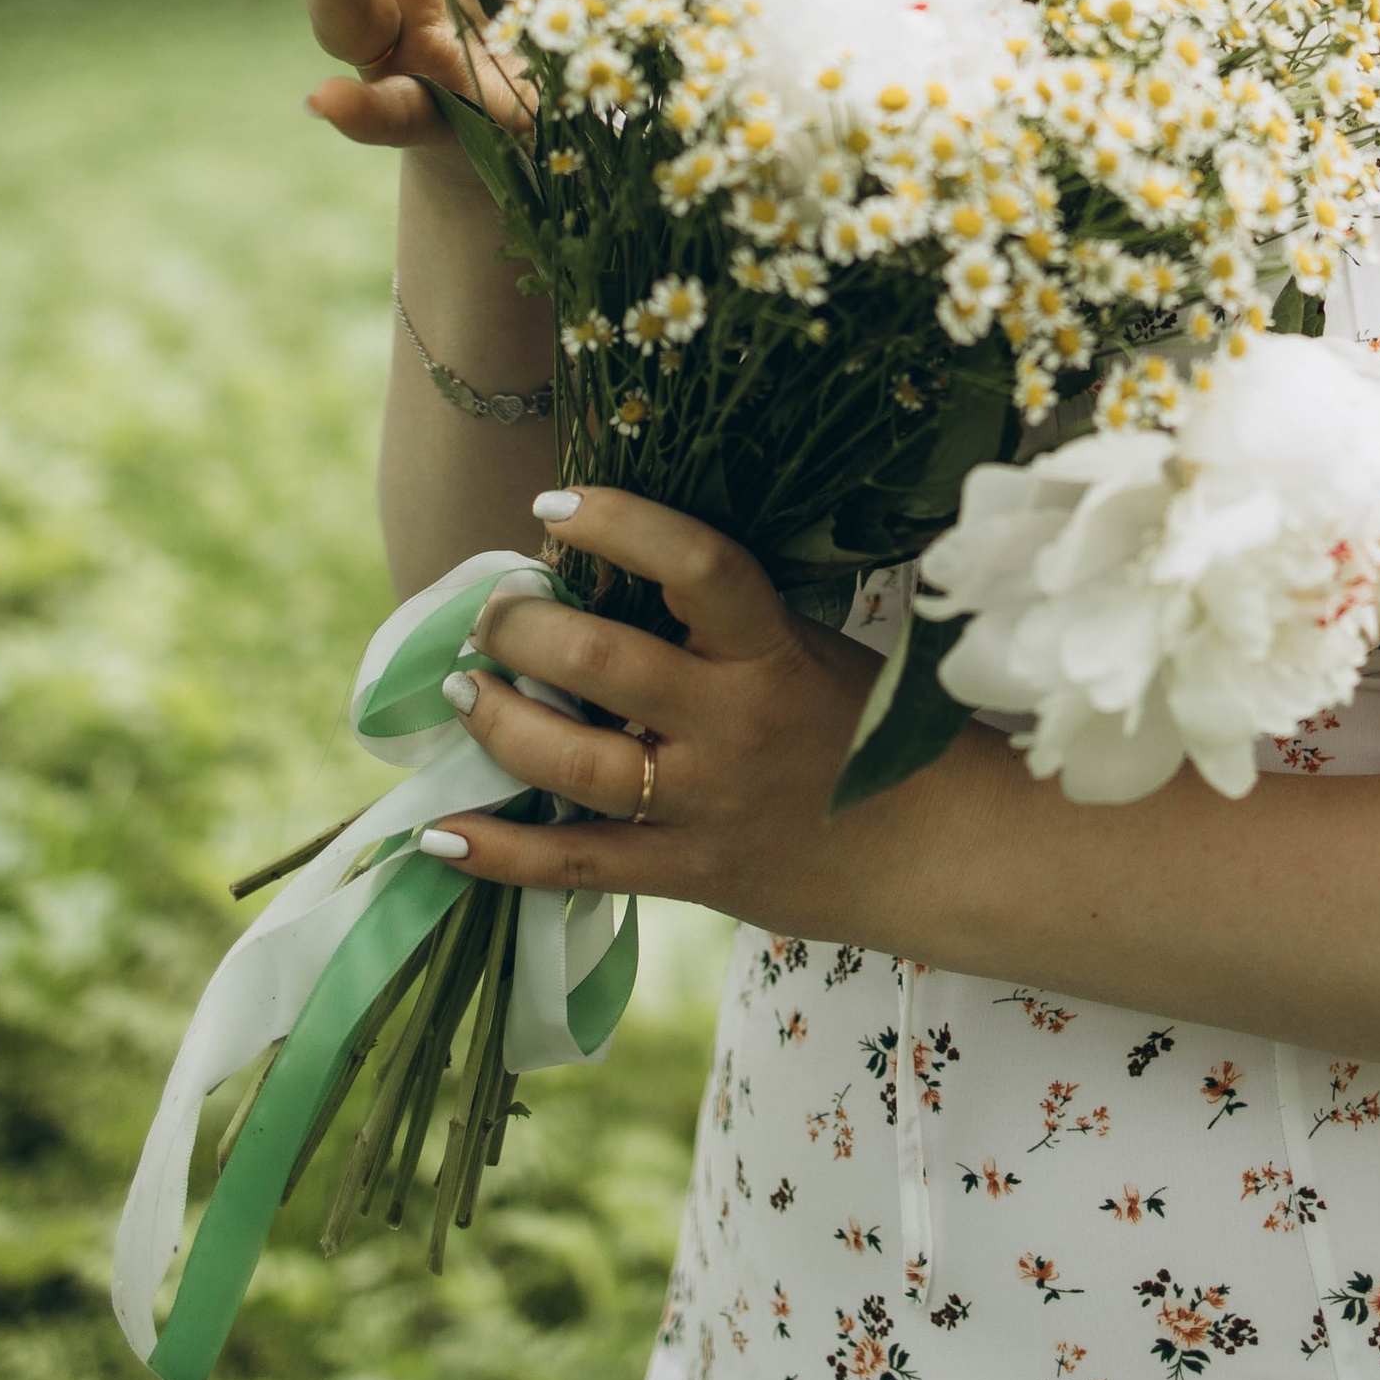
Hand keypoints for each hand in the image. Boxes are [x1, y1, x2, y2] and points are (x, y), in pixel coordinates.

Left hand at [419, 488, 917, 930]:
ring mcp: (707, 804)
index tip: (553, 505)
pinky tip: (438, 835)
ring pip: (571, 764)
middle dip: (522, 631)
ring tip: (464, 694)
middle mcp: (735, 723)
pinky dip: (498, 853)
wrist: (940, 850)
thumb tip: (606, 574)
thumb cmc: (869, 730)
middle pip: (602, 665)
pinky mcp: (688, 874)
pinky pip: (574, 865)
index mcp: (775, 650)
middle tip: (491, 615)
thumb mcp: (813, 651)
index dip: (619, 524)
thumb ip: (726, 625)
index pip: (697, 565)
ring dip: (499, 722)